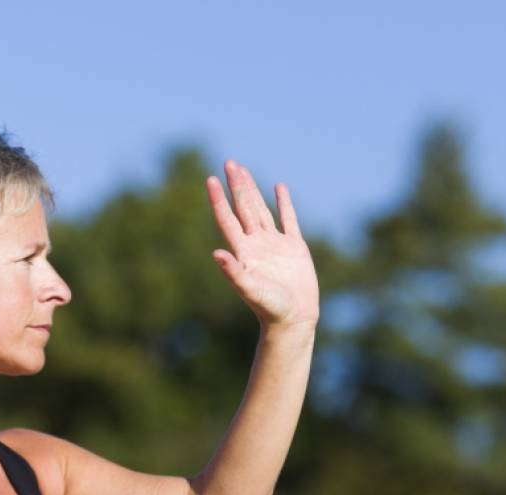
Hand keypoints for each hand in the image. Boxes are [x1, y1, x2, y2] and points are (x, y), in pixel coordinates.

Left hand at [206, 161, 320, 330]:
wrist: (293, 320)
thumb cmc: (270, 308)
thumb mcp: (250, 289)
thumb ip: (234, 272)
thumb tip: (216, 254)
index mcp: (244, 251)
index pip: (228, 219)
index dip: (219, 200)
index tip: (211, 180)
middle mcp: (257, 244)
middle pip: (243, 208)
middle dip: (237, 185)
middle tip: (229, 163)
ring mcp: (275, 244)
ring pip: (261, 209)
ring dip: (252, 189)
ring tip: (243, 170)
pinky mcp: (295, 248)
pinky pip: (288, 220)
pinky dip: (284, 203)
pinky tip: (278, 188)